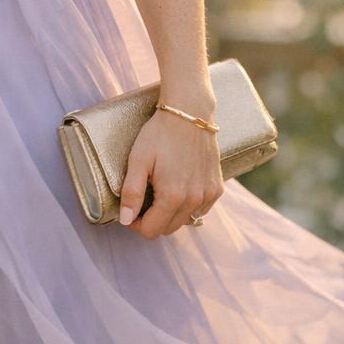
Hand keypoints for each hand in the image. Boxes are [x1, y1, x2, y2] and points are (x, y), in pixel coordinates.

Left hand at [117, 110, 224, 238]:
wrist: (189, 112)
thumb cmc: (160, 134)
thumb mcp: (138, 160)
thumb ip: (131, 193)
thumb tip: (125, 220)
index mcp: (173, 196)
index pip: (152, 230)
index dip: (135, 224)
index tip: (129, 211)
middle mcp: (194, 200)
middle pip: (168, 229)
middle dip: (151, 221)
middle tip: (141, 201)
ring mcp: (208, 195)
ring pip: (185, 221)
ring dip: (170, 214)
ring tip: (159, 192)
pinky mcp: (217, 188)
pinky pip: (200, 210)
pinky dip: (188, 206)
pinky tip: (179, 188)